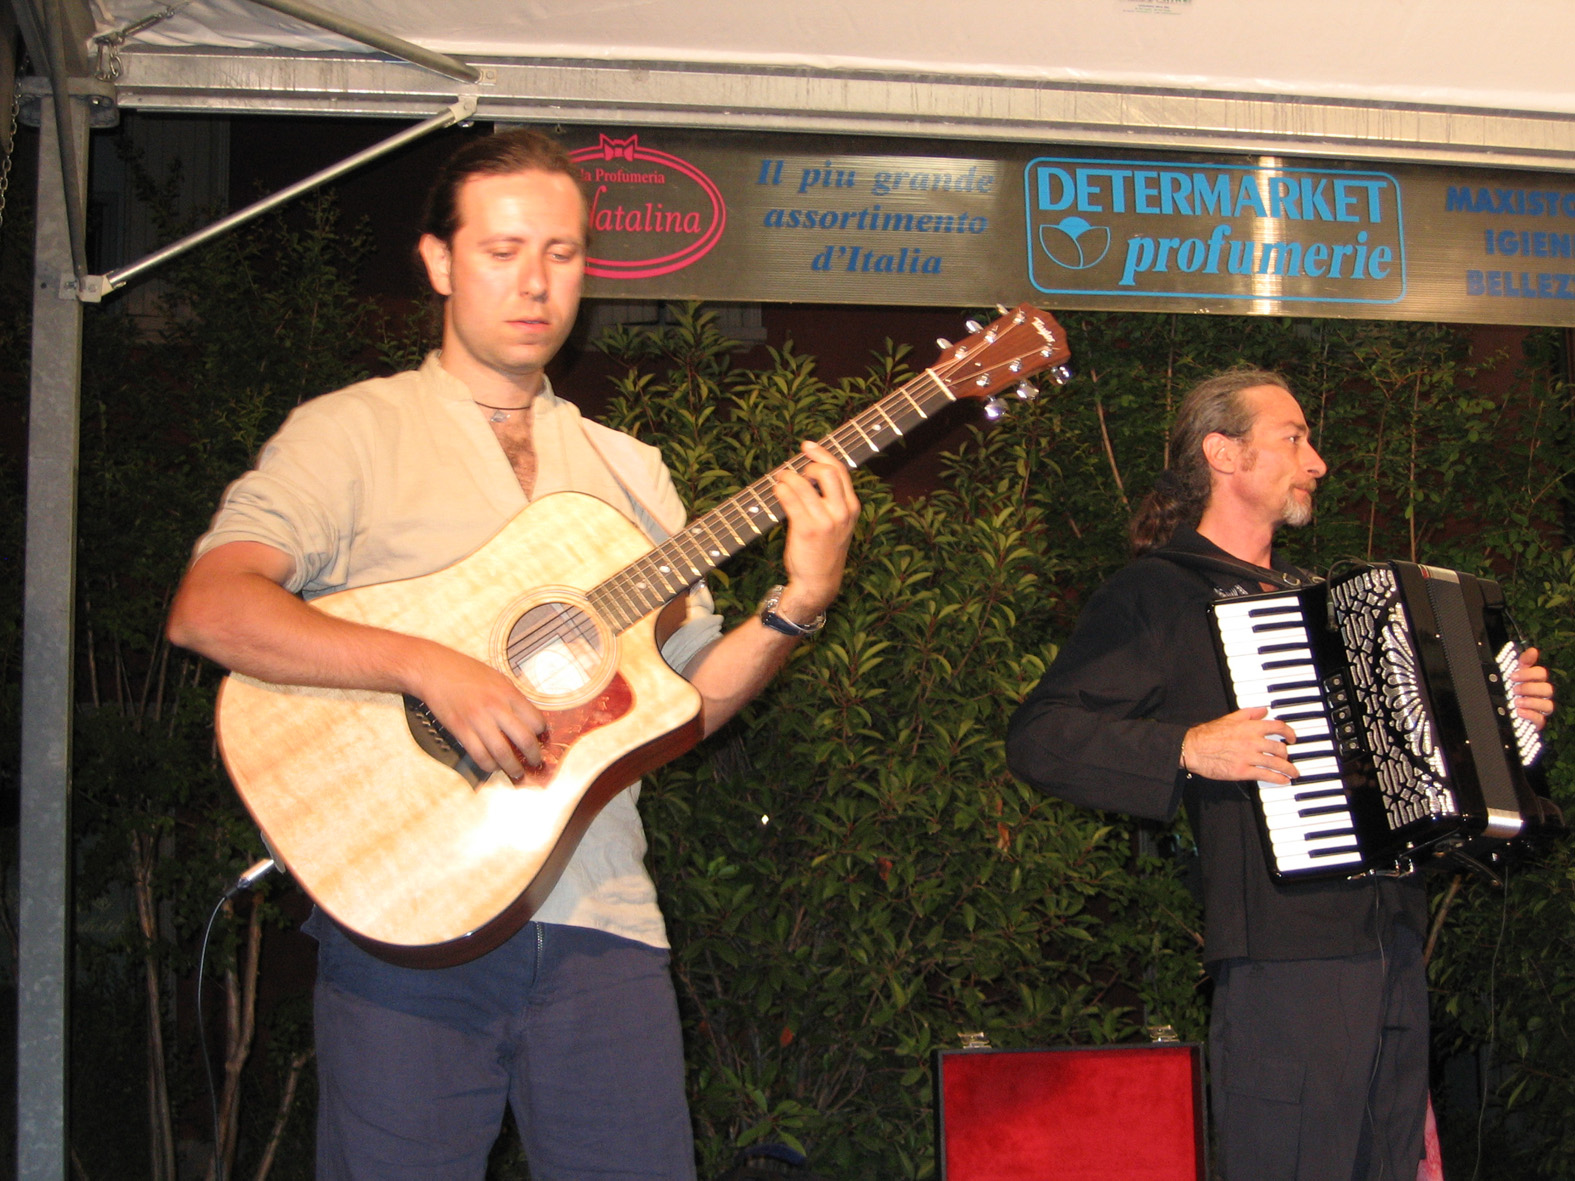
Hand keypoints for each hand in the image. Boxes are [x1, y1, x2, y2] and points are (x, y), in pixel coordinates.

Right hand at [407, 641, 546, 780]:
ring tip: (516, 772)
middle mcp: (496, 707)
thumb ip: (512, 697)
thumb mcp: (497, 678)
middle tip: (536, 762)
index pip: (535, 720)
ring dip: (512, 767)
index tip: (541, 738)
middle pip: (524, 739)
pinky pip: (479, 755)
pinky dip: (489, 765)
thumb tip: (527, 718)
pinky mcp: (461, 730)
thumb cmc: (466, 671)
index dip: (541, 733)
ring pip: (502, 753)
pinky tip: (493, 766)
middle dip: (534, 755)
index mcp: (508, 693)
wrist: (435, 670)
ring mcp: (478, 720)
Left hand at [771, 440, 859, 620]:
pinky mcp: (806, 529)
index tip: (807, 445)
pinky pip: (790, 499)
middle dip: (807, 465)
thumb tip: (811, 471)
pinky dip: (780, 490)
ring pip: (803, 484)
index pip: (840, 470)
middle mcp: (841, 512)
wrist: (818, 582)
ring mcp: (825, 521)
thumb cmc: (824, 551)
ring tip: (780, 480)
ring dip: (788, 477)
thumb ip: (832, 500)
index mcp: (851, 508)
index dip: (822, 454)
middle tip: (796, 472)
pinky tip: (777, 491)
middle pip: (827, 471)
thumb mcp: (838, 523)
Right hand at [1181, 707, 1299, 782]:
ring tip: (1293, 773)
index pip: (1278, 727)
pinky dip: (1277, 779)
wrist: (1193, 748)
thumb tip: (1263, 710)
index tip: (1292, 738)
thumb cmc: (1208, 734)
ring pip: (1276, 763)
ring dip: (1288, 769)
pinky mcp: (1242, 771)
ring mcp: (1248, 757)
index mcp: (1250, 727)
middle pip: (1280, 748)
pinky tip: (1283, 780)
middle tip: (1288, 758)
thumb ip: (1249, 713)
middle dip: (1287, 755)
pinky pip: (1265, 775)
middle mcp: (1252, 741)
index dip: (1289, 733)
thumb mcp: (1230, 718)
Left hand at [1510, 646, 1555, 731]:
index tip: (1512, 676)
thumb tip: (1533, 650)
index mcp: (1536, 681)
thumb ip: (1524, 663)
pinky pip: (1540, 720)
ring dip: (1532, 702)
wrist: (1506, 712)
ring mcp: (1541, 709)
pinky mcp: (1537, 721)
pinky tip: (1520, 712)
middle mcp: (1542, 695)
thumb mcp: (1515, 675)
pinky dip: (1531, 715)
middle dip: (1530, 688)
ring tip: (1517, 702)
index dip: (1528, 674)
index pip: (1541, 673)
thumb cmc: (1514, 691)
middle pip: (1547, 689)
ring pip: (1548, 705)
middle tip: (1514, 689)